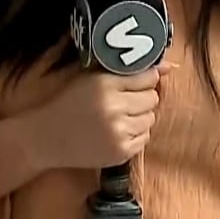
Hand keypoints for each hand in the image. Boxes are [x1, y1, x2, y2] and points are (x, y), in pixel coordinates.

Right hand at [30, 61, 174, 169]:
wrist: (47, 137)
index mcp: (105, 84)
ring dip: (140, 116)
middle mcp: (114, 108)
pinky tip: (117, 130)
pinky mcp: (121, 152)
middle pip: (152, 98)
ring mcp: (119, 132)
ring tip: (120, 116)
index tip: (136, 82)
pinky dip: (136, 133)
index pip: (148, 77)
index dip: (145, 79)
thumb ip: (128, 70)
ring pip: (151, 118)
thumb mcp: (92, 78)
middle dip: (143, 97)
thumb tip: (171, 66)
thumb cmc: (69, 102)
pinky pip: (145, 137)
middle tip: (125, 100)